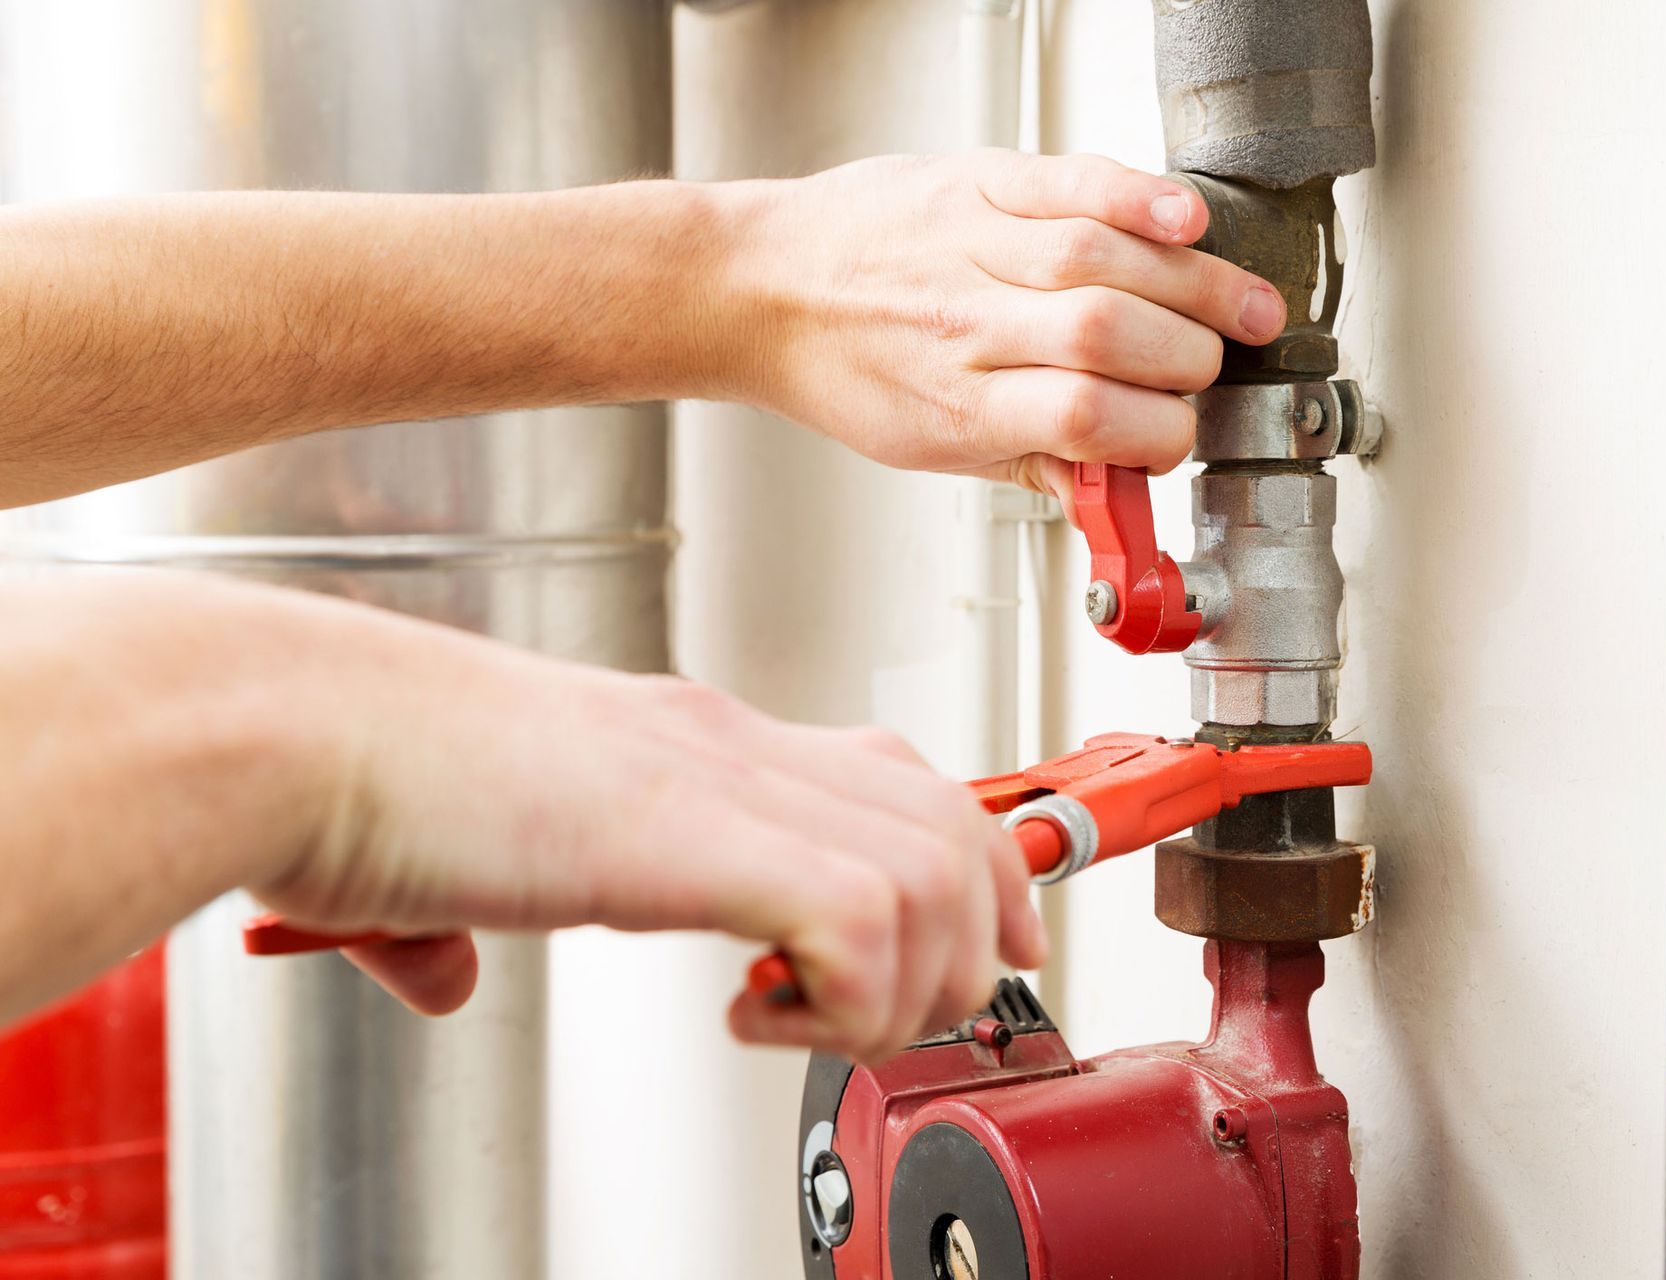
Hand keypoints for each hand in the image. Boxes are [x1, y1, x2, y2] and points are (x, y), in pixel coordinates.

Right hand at [256, 598, 1046, 1061]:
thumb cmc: (351, 775)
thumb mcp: (438, 857)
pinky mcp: (692, 838)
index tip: (967, 941)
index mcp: (688, 743)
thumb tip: (440, 977)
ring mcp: (721, 783)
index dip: (962, 862)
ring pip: (933, 872)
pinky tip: (751, 1016)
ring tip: (811, 1023)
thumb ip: (455, 923)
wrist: (288, 729)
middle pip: (953, 819)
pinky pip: (858, 919)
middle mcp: (728, 747)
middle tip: (914, 1011)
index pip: (895, 777)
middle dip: (975, 933)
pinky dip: (843, 996)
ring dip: (905, 981)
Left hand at [712, 149, 1284, 505]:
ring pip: (1107, 259)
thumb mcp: (928, 448)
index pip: (1088, 421)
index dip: (1158, 436)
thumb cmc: (843, 367)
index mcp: (960, 404)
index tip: (1177, 441)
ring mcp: (974, 245)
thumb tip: (1115, 490)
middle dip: (1190, 361)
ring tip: (1248, 309)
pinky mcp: (978, 181)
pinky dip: (1140, 196)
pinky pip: (1072, 182)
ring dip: (1197, 286)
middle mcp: (969, 323)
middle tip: (1213, 372)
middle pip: (1110, 338)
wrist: (762, 288)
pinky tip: (1189, 222)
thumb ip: (1030, 464)